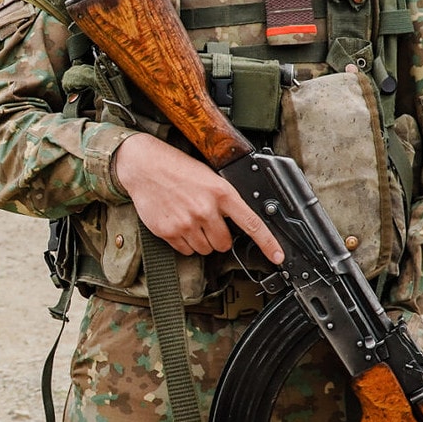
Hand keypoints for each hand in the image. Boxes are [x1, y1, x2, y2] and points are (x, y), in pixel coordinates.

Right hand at [111, 134, 282, 262]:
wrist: (144, 165)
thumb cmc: (176, 168)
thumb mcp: (209, 176)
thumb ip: (224, 199)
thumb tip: (237, 221)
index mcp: (221, 192)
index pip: (252, 223)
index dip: (268, 243)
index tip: (278, 256)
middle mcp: (205, 209)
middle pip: (224, 244)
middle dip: (218, 237)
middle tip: (207, 221)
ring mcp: (186, 222)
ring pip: (204, 249)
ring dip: (201, 241)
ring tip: (190, 220)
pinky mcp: (168, 232)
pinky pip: (185, 250)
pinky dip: (184, 242)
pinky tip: (177, 223)